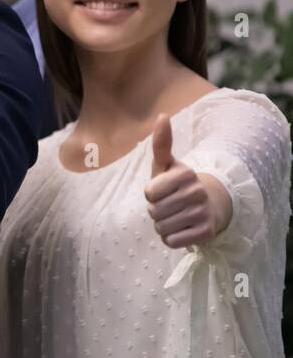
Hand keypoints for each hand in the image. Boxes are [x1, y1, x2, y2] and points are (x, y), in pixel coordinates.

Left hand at [145, 114, 231, 247]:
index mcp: (185, 174)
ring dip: (163, 225)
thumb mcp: (166, 165)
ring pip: (161, 227)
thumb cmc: (177, 184)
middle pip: (154, 211)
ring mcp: (203, 213)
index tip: (162, 190)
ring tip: (176, 216)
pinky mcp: (206, 232)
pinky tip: (182, 228)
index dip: (151, 195)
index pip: (149, 193)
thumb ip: (161, 143)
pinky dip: (171, 238)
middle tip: (170, 205)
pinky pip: (172, 241)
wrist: (208, 206)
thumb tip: (162, 116)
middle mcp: (197, 192)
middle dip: (156, 211)